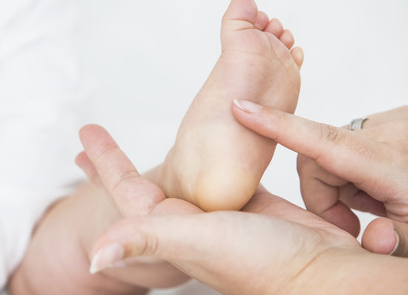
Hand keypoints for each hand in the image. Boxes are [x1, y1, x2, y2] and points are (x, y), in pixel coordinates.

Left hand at [79, 124, 362, 294]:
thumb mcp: (198, 244)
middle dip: (117, 163)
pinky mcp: (251, 199)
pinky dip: (206, 157)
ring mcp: (220, 209)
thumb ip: (147, 241)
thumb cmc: (264, 265)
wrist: (323, 272)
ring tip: (144, 140)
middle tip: (96, 139)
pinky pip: (220, 172)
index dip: (104, 162)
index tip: (84, 135)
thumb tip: (92, 256)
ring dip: (160, 158)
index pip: (126, 189)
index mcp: (172, 226)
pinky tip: (204, 148)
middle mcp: (192, 219)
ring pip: (180, 175)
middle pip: (143, 183)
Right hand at [232, 101, 407, 257]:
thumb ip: (400, 242)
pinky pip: (346, 144)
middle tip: (348, 223)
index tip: (242, 109)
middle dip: (322, 194)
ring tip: (368, 203)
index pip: (323, 142)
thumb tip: (373, 240)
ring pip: (329, 151)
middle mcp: (389, 132)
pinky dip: (350, 170)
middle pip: (318, 158)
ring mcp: (391, 123)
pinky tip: (375, 186)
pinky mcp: (391, 120)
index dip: (277, 125)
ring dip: (338, 183)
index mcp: (392, 163)